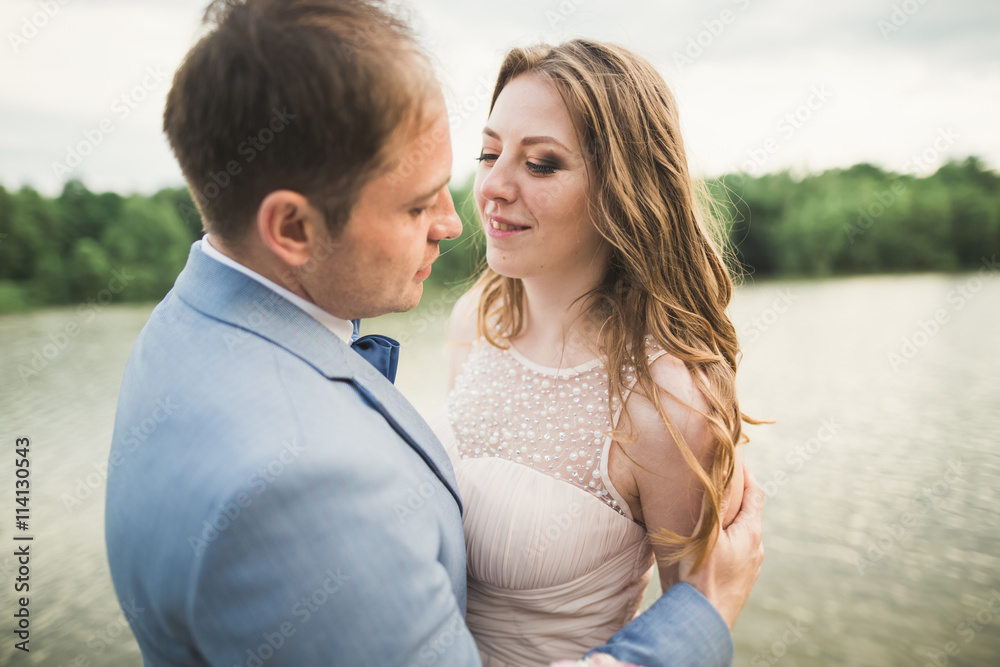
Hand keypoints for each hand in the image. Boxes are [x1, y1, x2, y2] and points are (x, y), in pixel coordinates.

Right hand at [678, 458, 764, 630]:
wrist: (704, 622)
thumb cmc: (702, 577)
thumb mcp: (707, 535)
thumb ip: (717, 503)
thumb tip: (725, 471)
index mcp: (751, 533)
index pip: (756, 494)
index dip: (747, 473)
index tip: (736, 458)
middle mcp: (757, 549)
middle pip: (750, 514)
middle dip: (737, 496)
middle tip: (719, 481)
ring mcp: (751, 567)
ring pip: (743, 535)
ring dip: (731, 521)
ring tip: (711, 513)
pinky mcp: (741, 581)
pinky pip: (737, 552)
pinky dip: (728, 540)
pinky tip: (710, 546)